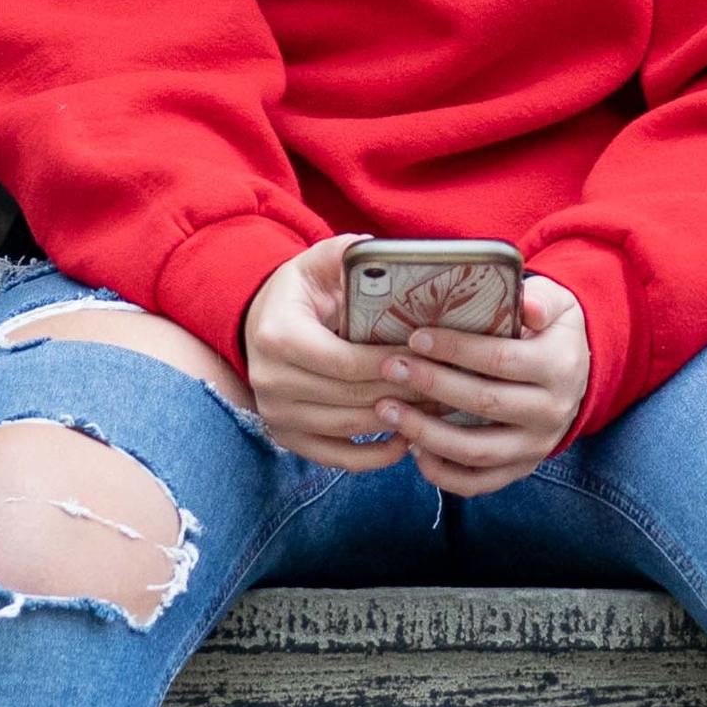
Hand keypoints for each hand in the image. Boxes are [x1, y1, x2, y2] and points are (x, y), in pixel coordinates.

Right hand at [240, 243, 591, 493]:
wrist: (260, 323)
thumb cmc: (300, 291)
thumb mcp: (317, 263)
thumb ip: (346, 254)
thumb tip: (380, 249)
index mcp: (279, 336)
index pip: (344, 362)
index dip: (389, 364)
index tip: (428, 357)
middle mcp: (271, 381)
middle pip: (351, 398)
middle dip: (403, 392)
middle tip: (447, 384)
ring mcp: (277, 415)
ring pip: (350, 429)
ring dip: (398, 422)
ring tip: (437, 408)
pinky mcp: (287, 438)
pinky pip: (338, 458)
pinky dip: (375, 456)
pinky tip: (406, 439)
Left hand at [387, 274, 589, 496]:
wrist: (575, 375)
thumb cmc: (551, 331)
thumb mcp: (558, 305)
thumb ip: (542, 300)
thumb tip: (526, 305)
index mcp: (559, 367)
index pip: (501, 359)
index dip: (456, 349)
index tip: (416, 337)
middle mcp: (551, 413)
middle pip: (485, 403)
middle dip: (432, 385)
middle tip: (391, 368)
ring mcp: (535, 447)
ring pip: (476, 450)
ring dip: (426, 433)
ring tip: (388, 411)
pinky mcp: (519, 469)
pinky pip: (477, 482)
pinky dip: (441, 472)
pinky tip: (411, 447)